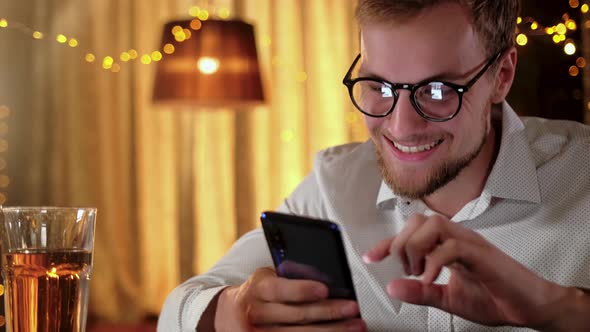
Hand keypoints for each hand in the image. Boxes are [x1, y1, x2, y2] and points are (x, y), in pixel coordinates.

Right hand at [214, 267, 365, 331]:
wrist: (229, 315)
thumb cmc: (257, 292)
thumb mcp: (266, 277)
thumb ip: (288, 276)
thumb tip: (324, 276)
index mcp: (257, 290)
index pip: (280, 290)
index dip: (302, 289)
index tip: (324, 288)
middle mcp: (257, 314)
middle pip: (297, 316)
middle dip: (329, 312)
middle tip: (352, 308)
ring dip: (334, 331)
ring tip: (356, 326)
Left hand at [363, 214, 569, 328]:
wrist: (530, 307)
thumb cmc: (494, 298)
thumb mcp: (448, 299)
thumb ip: (421, 293)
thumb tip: (393, 288)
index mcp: (447, 244)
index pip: (411, 232)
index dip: (387, 243)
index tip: (371, 257)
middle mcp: (457, 237)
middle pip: (418, 220)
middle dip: (402, 244)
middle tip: (407, 271)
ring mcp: (470, 243)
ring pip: (433, 224)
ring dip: (416, 247)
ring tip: (418, 273)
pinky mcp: (483, 254)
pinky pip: (452, 247)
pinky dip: (434, 262)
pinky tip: (430, 280)